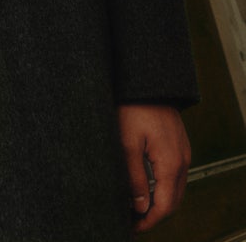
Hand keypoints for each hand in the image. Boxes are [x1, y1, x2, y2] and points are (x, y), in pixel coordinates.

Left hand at [117, 103, 190, 232]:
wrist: (145, 83)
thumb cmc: (132, 109)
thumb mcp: (127, 144)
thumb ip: (135, 178)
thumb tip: (140, 207)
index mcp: (171, 164)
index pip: (165, 206)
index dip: (149, 221)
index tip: (133, 226)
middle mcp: (182, 160)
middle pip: (173, 201)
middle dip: (155, 215)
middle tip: (133, 220)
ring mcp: (183, 152)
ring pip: (176, 188)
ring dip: (160, 201)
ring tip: (137, 206)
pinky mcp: (178, 144)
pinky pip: (176, 174)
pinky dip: (164, 187)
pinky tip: (147, 186)